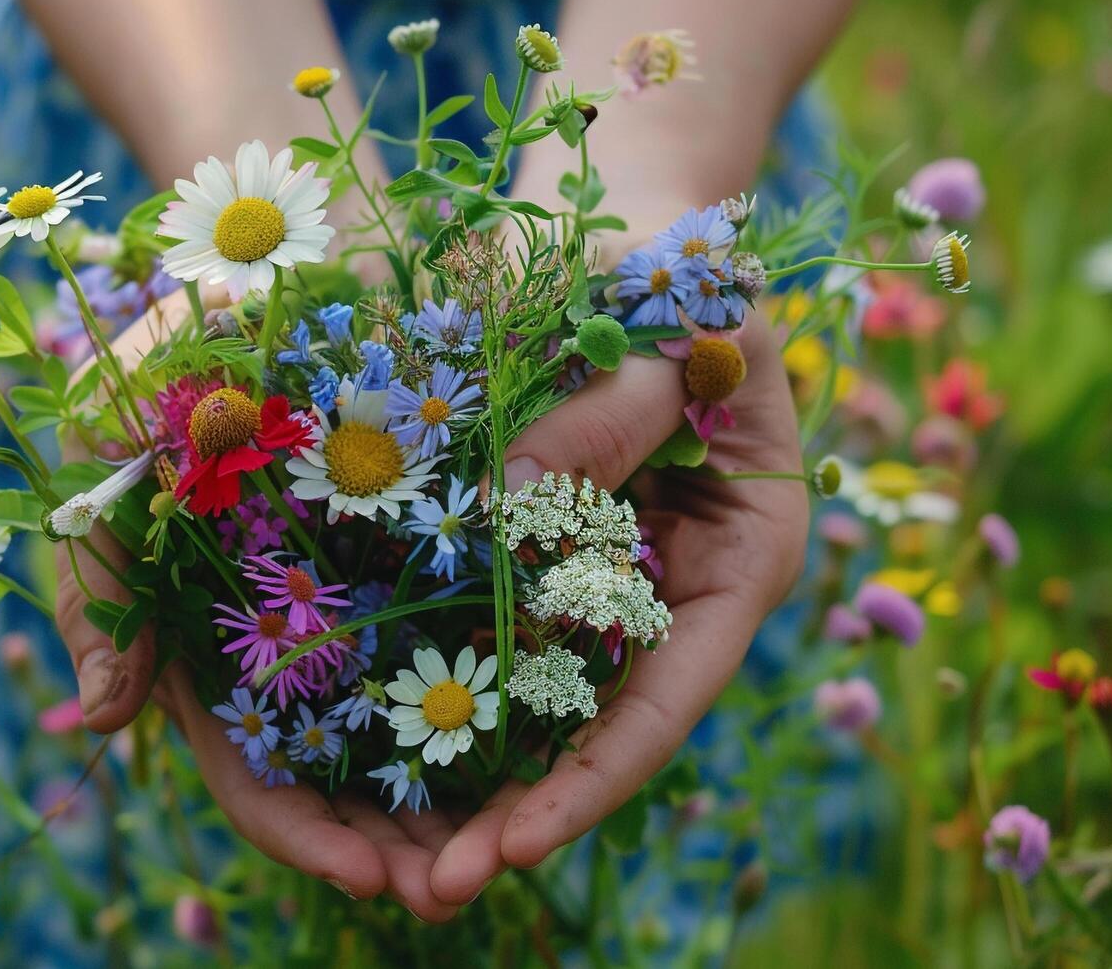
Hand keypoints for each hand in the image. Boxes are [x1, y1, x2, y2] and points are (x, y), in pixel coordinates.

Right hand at [51, 287, 467, 918]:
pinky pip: (476, 643)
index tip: (369, 875)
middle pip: (341, 777)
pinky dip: (504, 702)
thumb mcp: (121, 450)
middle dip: (392, 844)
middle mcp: (294, 637)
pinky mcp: (440, 552)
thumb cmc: (193, 343)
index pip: (250, 770)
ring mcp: (368, 600)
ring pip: (412, 732)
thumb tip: (104, 717)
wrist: (299, 239)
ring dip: (455, 803)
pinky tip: (552, 744)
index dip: (301, 832)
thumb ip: (95, 579)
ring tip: (513, 849)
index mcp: (214, 637)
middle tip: (458, 888)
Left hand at [426, 314, 810, 905]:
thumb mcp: (665, 333)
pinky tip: (371, 745)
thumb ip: (604, 419)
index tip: (515, 843)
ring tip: (387, 857)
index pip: (670, 696)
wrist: (626, 224)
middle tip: (430, 887)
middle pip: (601, 724)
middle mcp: (670, 588)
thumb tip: (504, 505)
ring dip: (470, 772)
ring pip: (538, 696)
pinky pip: (486, 630)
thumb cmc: (675, 266)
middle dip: (522, 809)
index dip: (596, 777)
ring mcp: (599, 575)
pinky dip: (439, 684)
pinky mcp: (532, 550)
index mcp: (740, 560)